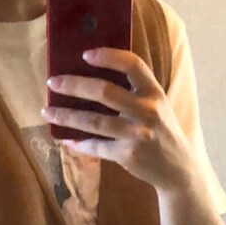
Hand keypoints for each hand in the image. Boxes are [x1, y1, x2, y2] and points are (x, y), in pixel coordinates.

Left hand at [42, 47, 195, 192]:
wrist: (178, 169)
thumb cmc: (162, 131)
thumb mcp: (158, 105)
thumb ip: (135, 90)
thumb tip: (95, 74)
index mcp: (154, 92)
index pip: (132, 65)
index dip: (108, 56)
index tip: (85, 54)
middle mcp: (147, 111)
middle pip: (104, 92)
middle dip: (74, 85)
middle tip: (53, 82)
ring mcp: (136, 134)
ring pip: (94, 122)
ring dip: (67, 116)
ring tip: (47, 111)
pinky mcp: (127, 155)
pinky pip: (96, 147)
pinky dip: (79, 144)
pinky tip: (65, 139)